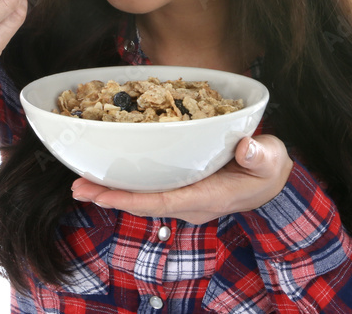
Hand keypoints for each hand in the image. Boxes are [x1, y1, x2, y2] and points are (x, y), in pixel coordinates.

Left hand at [70, 135, 293, 224]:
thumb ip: (260, 155)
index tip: (105, 196)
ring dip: (112, 193)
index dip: (133, 199)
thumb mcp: (271, 158)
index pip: (165, 201)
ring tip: (81, 185)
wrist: (272, 180)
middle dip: (111, 197)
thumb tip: (246, 147)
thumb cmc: (270, 167)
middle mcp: (192, 203)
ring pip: (143, 198)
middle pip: (145, 203)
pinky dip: (126, 186)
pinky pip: (150, 191)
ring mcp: (185, 199)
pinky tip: (106, 178)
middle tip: (78, 188)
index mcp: (210, 196)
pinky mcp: (182, 190)